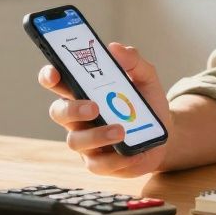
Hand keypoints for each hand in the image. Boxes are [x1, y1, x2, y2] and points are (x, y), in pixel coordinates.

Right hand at [38, 42, 172, 177]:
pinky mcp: (99, 163)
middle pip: (59, 112)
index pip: (58, 82)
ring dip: (96, 135)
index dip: (50, 76)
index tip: (54, 73)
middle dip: (72, 109)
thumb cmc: (147, 103)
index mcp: (84, 91)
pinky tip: (129, 153)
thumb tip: (116, 49)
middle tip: (94, 107)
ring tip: (120, 131)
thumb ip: (133, 61)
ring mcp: (86, 141)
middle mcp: (79, 117)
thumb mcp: (146, 77)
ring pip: (75, 141)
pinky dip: (114, 159)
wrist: (165, 134)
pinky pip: (97, 165)